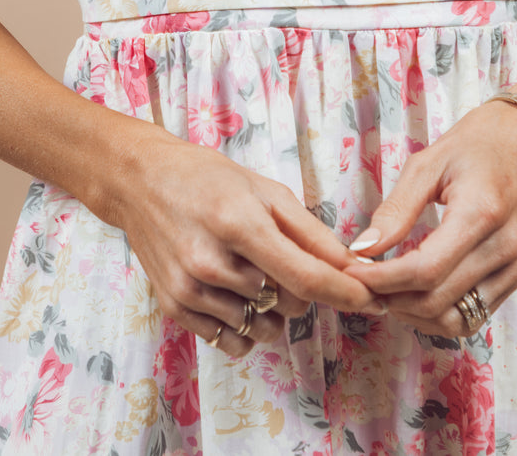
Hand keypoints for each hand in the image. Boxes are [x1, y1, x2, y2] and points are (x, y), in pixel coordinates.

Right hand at [110, 127, 379, 356]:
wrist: (140, 181)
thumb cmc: (207, 177)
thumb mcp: (264, 190)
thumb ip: (310, 232)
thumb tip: (353, 266)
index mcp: (239, 224)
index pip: (307, 277)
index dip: (347, 294)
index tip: (376, 302)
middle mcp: (211, 263)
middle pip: (289, 304)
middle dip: (301, 289)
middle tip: (281, 257)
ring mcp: (189, 290)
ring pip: (262, 327)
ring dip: (271, 309)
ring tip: (252, 272)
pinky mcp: (174, 308)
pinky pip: (230, 340)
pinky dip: (244, 324)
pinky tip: (233, 292)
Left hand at [344, 74, 516, 338]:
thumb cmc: (481, 143)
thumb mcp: (430, 162)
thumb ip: (397, 209)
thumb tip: (363, 248)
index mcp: (480, 213)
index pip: (425, 270)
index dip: (382, 279)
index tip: (350, 272)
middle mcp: (504, 249)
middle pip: (437, 300)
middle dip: (389, 297)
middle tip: (358, 281)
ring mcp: (515, 267)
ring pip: (455, 319)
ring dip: (411, 312)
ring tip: (382, 288)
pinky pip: (474, 315)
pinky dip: (437, 312)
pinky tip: (412, 291)